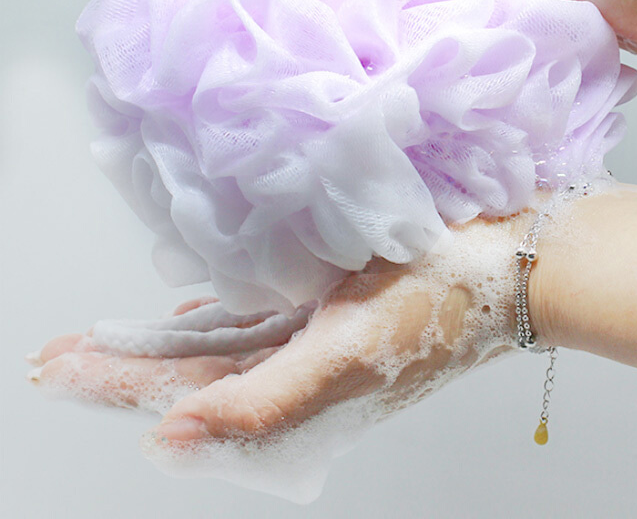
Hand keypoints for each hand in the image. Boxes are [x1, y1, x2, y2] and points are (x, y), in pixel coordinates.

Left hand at [28, 211, 531, 497]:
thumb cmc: (440, 305)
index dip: (120, 382)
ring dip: (161, 341)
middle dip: (123, 364)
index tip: (58, 367)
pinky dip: (219, 313)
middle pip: (190, 370)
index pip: (186, 392)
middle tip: (58, 356)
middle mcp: (301, 366)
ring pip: (218, 342)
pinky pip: (260, 313)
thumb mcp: (351, 356)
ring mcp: (316, 332)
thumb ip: (266, 401)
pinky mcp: (335, 302)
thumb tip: (174, 438)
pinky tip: (196, 307)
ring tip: (109, 339)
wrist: (509, 266)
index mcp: (300, 389)